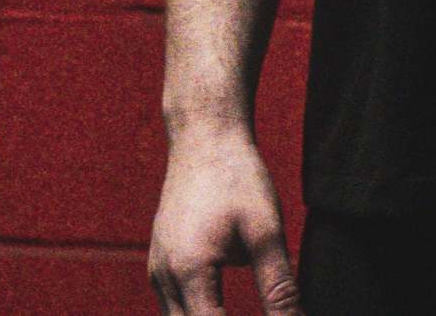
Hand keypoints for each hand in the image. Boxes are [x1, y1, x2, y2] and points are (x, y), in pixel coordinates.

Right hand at [148, 122, 304, 315]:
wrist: (205, 137)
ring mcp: (157, 270)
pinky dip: (199, 314)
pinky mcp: (161, 262)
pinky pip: (175, 306)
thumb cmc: (238, 177)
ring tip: (247, 314)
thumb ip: (278, 284)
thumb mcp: (266, 228)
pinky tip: (223, 310)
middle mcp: (164, 278)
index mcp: (189, 272)